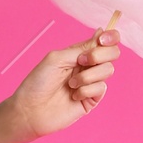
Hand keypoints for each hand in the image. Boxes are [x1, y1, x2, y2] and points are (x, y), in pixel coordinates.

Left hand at [9, 23, 120, 138]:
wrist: (30, 110)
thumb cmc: (38, 82)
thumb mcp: (58, 58)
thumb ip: (81, 47)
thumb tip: (101, 32)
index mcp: (79, 54)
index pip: (104, 41)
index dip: (110, 37)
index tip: (101, 40)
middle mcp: (87, 67)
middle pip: (112, 54)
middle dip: (99, 55)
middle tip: (82, 61)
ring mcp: (91, 83)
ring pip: (108, 70)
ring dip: (87, 76)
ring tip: (70, 84)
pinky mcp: (92, 99)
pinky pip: (101, 88)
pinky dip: (86, 90)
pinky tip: (73, 96)